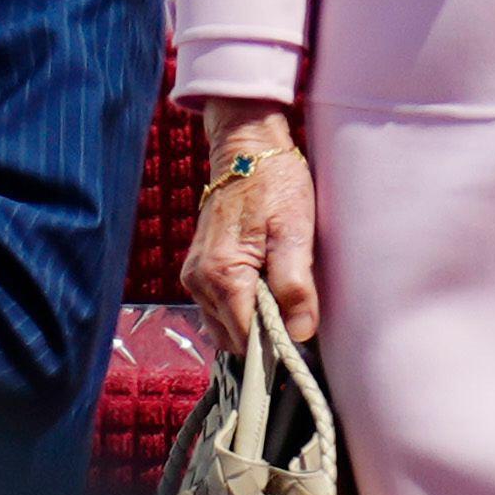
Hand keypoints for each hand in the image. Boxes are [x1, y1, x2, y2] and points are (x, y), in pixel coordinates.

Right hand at [181, 98, 319, 347]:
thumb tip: (300, 331)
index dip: (274, 345)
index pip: (247, 338)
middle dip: (264, 335)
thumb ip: (295, 284)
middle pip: (234, 338)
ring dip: (252, 322)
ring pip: (225, 327)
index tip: (299, 336)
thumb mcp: (296, 231)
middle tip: (293, 308)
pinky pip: (219, 309)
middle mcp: (200, 281)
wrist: (246, 150)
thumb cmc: (275, 184)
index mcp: (223, 275)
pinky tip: (263, 287)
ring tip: (278, 293)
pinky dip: (241, 309)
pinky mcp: (197, 271)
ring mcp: (194, 277)